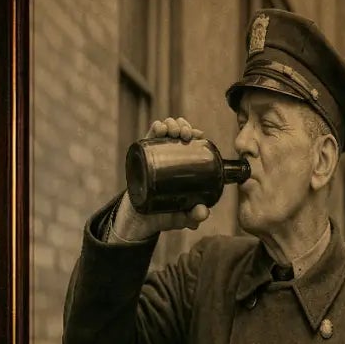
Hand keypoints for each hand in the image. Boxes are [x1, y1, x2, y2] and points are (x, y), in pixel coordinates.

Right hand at [107, 117, 211, 241]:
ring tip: (174, 132)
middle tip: (185, 135)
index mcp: (184, 165)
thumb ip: (194, 216)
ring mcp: (157, 154)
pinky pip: (150, 136)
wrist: (141, 220)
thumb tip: (203, 212)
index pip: (192, 143)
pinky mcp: (143, 155)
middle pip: (179, 132)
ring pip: (166, 129)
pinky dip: (157, 127)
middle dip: (184, 126)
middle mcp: (170, 156)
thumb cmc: (165, 215)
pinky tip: (160, 128)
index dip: (195, 134)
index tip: (199, 135)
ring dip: (172, 124)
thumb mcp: (183, 216)